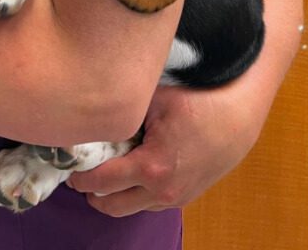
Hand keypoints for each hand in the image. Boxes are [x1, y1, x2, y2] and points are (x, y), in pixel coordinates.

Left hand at [67, 82, 260, 216]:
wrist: (238, 116)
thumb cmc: (196, 101)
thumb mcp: (154, 100)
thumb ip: (123, 112)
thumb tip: (94, 112)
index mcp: (151, 167)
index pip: (101, 181)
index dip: (80, 176)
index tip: (69, 167)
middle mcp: (161, 191)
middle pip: (111, 206)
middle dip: (92, 192)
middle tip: (81, 173)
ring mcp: (175, 198)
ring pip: (130, 207)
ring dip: (113, 195)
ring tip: (103, 171)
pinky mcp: (185, 197)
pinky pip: (149, 203)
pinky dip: (134, 193)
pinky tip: (130, 170)